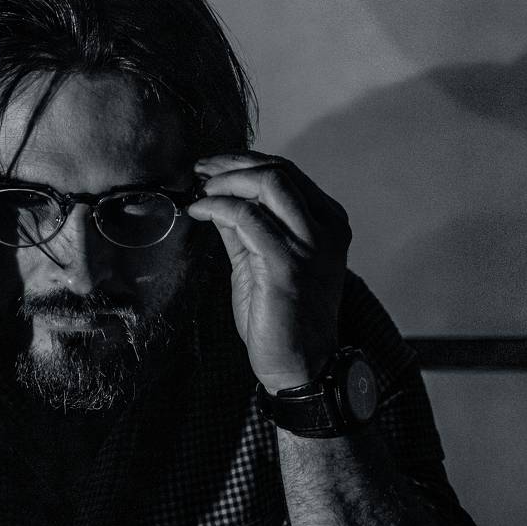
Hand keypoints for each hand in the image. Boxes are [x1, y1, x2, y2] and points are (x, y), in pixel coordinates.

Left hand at [187, 151, 350, 392]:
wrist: (299, 364)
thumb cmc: (281, 315)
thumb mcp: (261, 258)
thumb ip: (245, 226)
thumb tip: (217, 195)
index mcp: (327, 222)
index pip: (287, 172)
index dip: (244, 161)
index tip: (211, 165)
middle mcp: (326, 228)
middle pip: (278, 170)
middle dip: (232, 164)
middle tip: (199, 171)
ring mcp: (311, 245)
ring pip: (268, 184)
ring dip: (225, 182)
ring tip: (200, 193)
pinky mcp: (288, 264)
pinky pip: (248, 218)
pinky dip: (218, 208)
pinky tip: (199, 213)